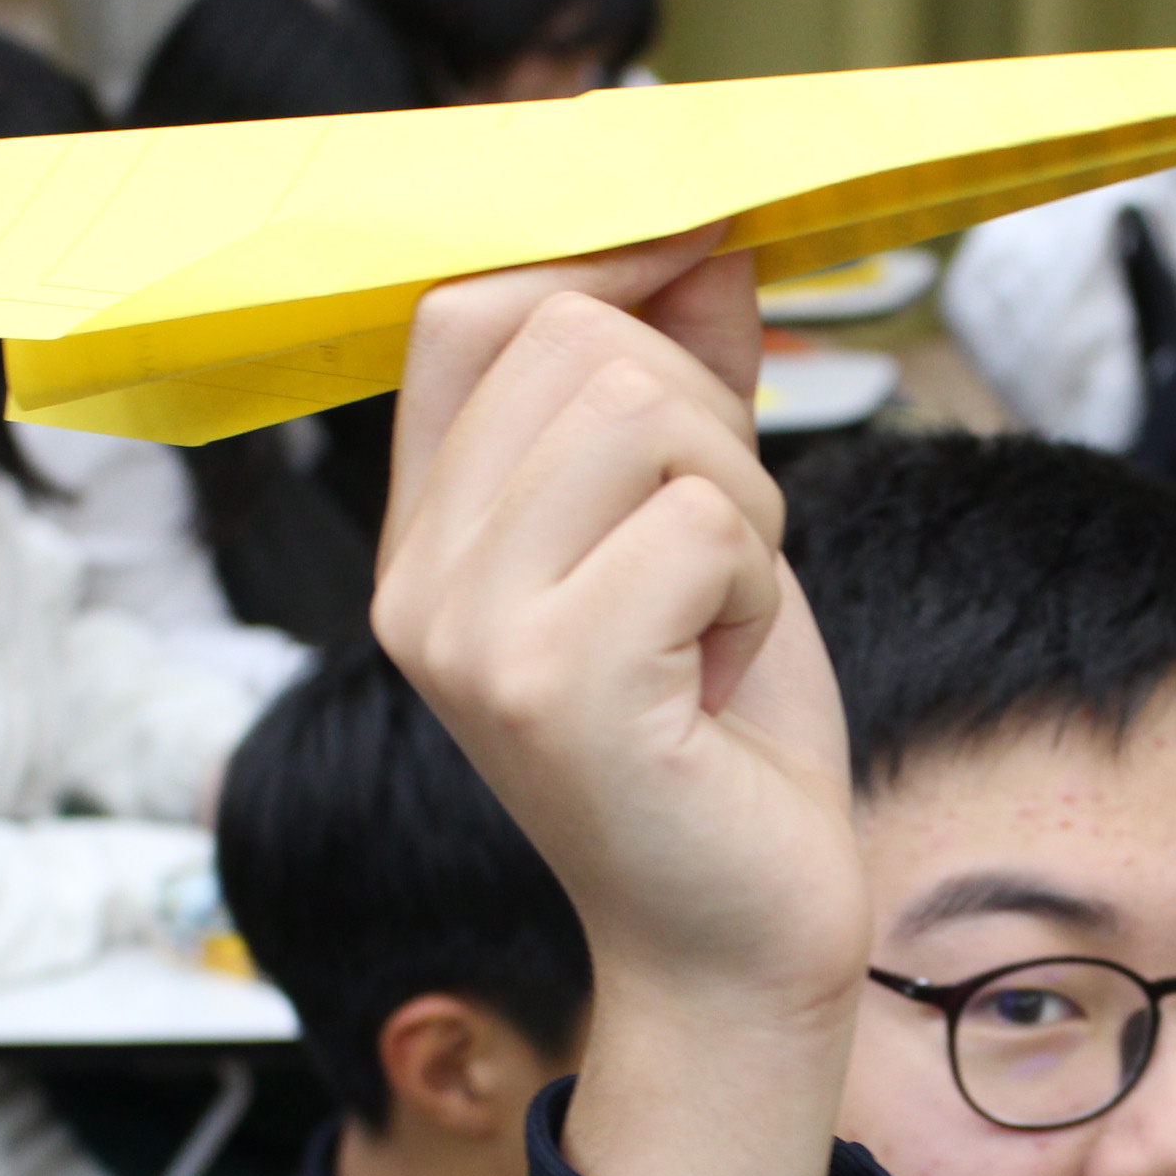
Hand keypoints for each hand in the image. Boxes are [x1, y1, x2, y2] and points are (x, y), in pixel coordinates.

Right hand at [381, 226, 863, 1175]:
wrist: (738, 942)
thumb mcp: (701, 531)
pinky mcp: (554, 682)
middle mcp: (418, 581)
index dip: (603, 271)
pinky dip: (757, 586)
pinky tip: (724, 675)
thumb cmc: (722, 745)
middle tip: (723, 556)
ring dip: (742, 504)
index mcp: (427, 539)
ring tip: (721, 617)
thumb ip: (685, 385)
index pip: (471, 309)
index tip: (704, 300)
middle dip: (705, 418)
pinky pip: (704, 523)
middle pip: (571, 338)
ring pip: (646, 415)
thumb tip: (700, 232)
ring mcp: (471, 632)